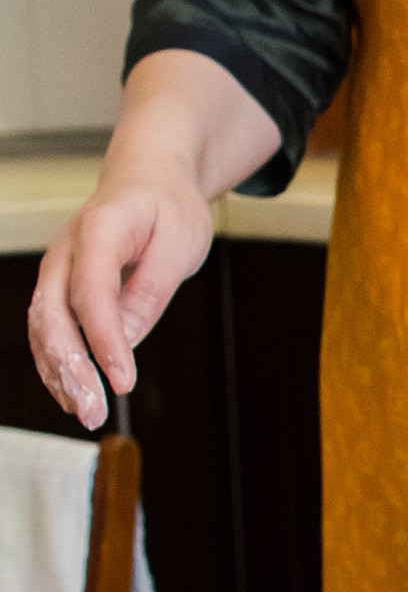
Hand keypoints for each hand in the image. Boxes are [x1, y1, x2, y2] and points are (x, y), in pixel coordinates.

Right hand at [29, 168, 216, 430]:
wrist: (148, 179)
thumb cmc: (168, 207)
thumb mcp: (181, 242)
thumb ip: (151, 290)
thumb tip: (125, 341)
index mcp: (99, 229)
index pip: (92, 293)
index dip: (103, 341)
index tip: (123, 381)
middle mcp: (66, 249)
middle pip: (52, 314)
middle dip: (69, 367)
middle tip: (93, 411)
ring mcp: (56, 268)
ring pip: (42, 326)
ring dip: (58, 373)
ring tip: (85, 412)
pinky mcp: (59, 286)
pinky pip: (48, 329)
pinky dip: (57, 363)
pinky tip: (75, 394)